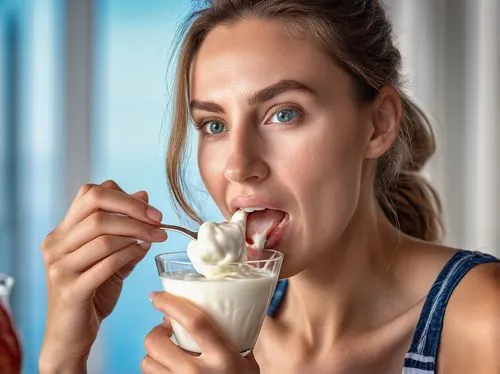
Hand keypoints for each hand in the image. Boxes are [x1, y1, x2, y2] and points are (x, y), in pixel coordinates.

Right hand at [39, 180, 167, 372]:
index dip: (124, 196)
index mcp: (62, 232)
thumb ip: (125, 231)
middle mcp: (56, 245)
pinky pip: (106, 262)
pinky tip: (142, 252)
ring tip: (156, 238)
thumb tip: (143, 196)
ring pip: (102, 235)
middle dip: (134, 211)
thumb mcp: (111, 258)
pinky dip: (129, 253)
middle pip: (96, 208)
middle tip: (159, 222)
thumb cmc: (93, 293)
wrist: (71, 336)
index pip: (90, 194)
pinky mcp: (70, 289)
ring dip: (136, 232)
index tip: (151, 211)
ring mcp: (60, 267)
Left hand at [143, 292, 259, 373]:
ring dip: (153, 355)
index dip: (172, 304)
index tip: (157, 296)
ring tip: (167, 355)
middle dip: (155, 332)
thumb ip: (231, 336)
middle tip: (166, 332)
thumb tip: (208, 306)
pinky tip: (168, 371)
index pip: (195, 321)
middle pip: (157, 342)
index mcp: (223, 357)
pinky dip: (156, 372)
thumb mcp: (246, 360)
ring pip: (147, 363)